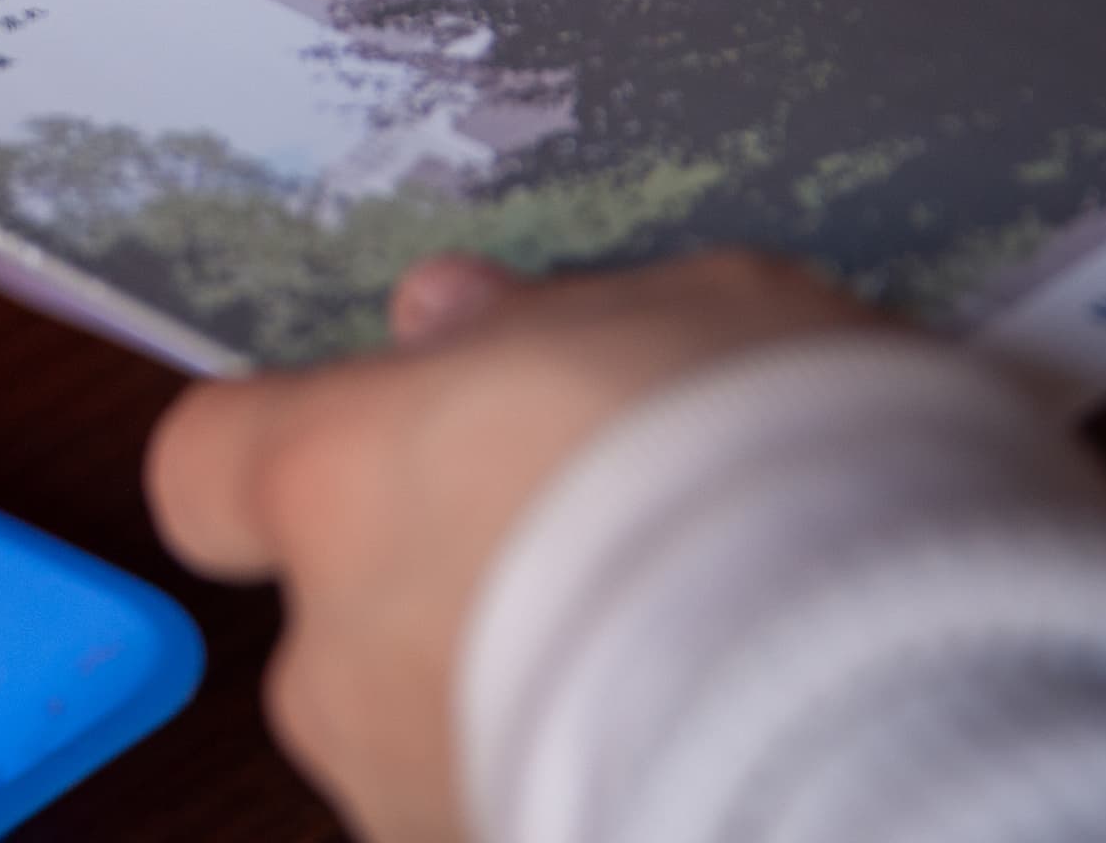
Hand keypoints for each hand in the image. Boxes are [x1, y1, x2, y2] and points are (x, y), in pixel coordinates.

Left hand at [146, 252, 870, 842]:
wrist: (898, 697)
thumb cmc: (787, 477)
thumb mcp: (691, 312)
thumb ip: (542, 323)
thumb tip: (453, 318)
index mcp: (344, 482)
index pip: (207, 469)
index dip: (287, 454)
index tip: (389, 439)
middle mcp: (340, 659)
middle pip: (340, 615)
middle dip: (447, 588)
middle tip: (605, 549)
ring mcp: (413, 801)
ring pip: (429, 735)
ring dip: (519, 703)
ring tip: (687, 662)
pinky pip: (516, 807)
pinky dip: (586, 778)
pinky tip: (708, 742)